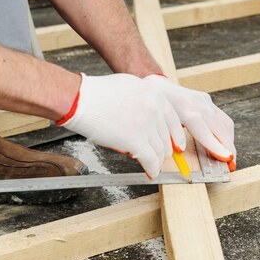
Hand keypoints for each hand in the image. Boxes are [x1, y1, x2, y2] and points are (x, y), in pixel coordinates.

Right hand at [57, 73, 185, 178]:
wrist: (81, 100)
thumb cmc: (97, 94)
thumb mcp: (131, 87)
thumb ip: (145, 100)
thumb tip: (150, 115)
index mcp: (155, 94)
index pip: (174, 120)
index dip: (176, 135)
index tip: (177, 144)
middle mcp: (155, 108)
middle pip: (167, 137)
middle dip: (165, 150)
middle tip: (161, 156)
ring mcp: (147, 125)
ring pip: (160, 150)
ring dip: (158, 160)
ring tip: (154, 165)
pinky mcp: (136, 141)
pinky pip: (151, 160)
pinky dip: (153, 168)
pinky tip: (151, 172)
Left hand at [143, 75, 236, 168]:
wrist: (156, 85)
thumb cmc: (155, 105)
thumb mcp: (159, 120)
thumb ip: (170, 136)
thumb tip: (180, 153)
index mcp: (184, 107)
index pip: (204, 130)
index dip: (216, 145)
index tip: (227, 158)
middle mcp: (198, 103)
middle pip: (220, 127)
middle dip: (228, 147)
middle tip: (231, 165)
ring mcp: (205, 101)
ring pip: (225, 123)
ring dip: (229, 142)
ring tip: (229, 158)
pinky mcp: (208, 101)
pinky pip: (222, 119)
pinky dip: (226, 134)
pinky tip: (224, 145)